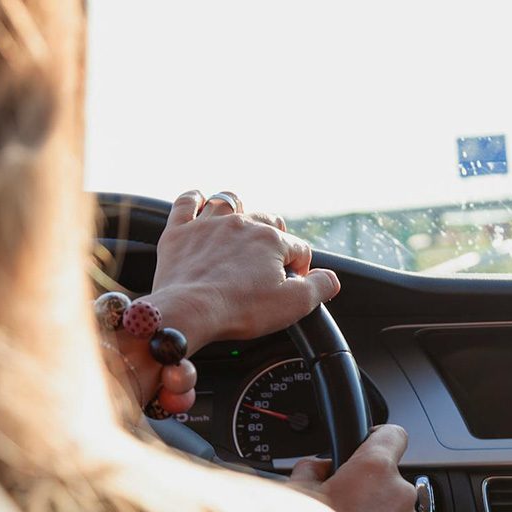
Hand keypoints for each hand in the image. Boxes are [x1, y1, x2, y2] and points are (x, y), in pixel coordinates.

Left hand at [148, 190, 340, 350]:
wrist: (189, 312)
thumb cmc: (240, 309)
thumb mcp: (294, 305)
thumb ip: (321, 287)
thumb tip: (331, 279)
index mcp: (271, 240)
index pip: (298, 248)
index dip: (300, 269)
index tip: (291, 286)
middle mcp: (242, 224)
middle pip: (267, 221)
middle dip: (273, 239)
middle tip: (268, 264)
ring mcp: (208, 224)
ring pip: (230, 202)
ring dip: (239, 211)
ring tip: (240, 228)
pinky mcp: (179, 232)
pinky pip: (187, 202)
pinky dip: (195, 200)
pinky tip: (199, 202)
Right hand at [290, 425, 422, 511]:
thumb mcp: (294, 493)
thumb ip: (311, 468)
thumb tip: (317, 467)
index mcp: (374, 469)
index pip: (393, 434)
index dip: (378, 437)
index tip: (367, 444)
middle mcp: (399, 494)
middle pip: (390, 477)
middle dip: (368, 486)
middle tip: (340, 502)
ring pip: (395, 509)